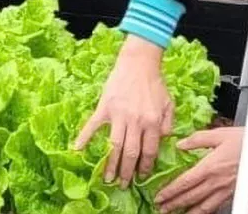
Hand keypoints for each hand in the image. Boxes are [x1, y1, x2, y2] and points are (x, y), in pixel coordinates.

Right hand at [75, 35, 171, 185]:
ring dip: (111, 164)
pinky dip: (84, 138)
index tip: (141, 176)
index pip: (149, 151)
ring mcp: (119, 114)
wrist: (139, 62)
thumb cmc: (155, 83)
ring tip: (107, 178)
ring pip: (114, 145)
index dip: (145, 166)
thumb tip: (162, 142)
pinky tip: (77, 150)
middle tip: (123, 184)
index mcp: (153, 122)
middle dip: (127, 172)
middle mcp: (136, 121)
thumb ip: (168, 124)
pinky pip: (93, 126)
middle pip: (131, 153)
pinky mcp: (105, 107)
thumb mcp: (169, 104)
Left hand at [154, 124, 247, 212]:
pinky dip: (205, 212)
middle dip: (173, 204)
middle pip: (190, 198)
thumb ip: (197, 139)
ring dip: (187, 212)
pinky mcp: (235, 194)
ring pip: (203, 207)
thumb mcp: (219, 134)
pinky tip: (198, 212)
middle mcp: (217, 182)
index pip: (185, 183)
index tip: (159, 196)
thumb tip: (180, 144)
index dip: (170, 191)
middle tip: (161, 208)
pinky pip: (216, 207)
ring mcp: (226, 191)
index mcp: (210, 167)